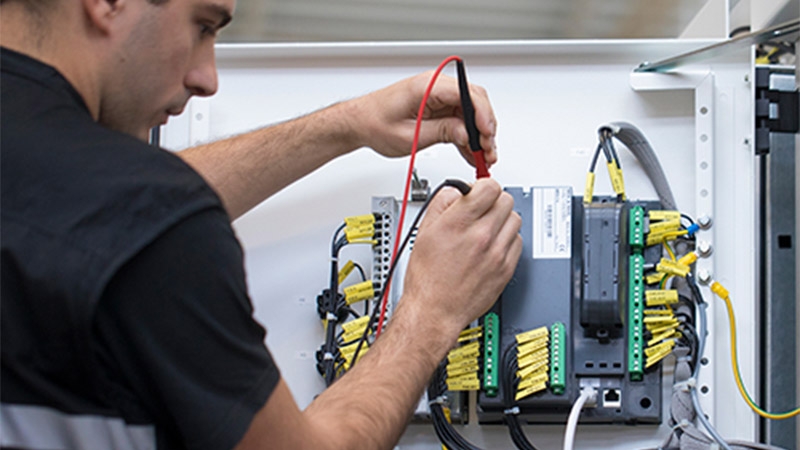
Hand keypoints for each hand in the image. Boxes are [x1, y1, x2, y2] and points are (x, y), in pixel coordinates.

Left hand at [349, 71, 497, 169]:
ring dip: (478, 135)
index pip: (468, 94)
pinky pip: (459, 119)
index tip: (487, 135)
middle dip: (485, 128)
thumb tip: (467, 134)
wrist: (359, 123)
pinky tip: (471, 153)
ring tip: (483, 158)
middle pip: (475, 102)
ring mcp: (437, 96)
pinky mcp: (437, 107)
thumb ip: (442, 132)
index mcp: (428, 86)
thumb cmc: (374, 123)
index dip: (483, 116)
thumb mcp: (410, 135)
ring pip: (470, 113)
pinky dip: (467, 136)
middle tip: (488, 152)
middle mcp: (435, 86)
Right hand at [397, 179, 521, 336]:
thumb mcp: (424, 231)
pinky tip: (492, 245)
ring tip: (487, 229)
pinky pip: (518, 242)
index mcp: (460, 223)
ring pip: (515, 219)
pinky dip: (507, 239)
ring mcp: (497, 254)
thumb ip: (442, 202)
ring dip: (502, 219)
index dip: (483, 185)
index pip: (490, 186)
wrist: (435, 311)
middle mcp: (482, 236)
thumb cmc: (428, 277)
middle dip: (493, 201)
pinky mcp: (506, 269)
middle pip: (506, 200)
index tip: (478, 192)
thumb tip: (458, 190)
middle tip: (482, 209)